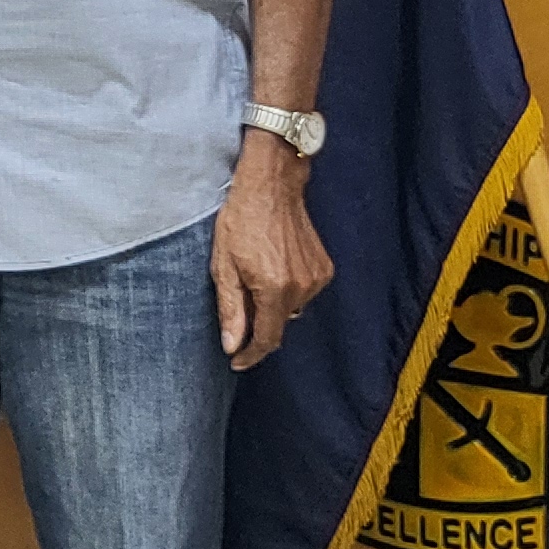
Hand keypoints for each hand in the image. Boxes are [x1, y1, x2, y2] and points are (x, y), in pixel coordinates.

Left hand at [210, 142, 333, 370]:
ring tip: (255, 276)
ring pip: (291, 309)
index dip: (250, 355)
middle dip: (257, 324)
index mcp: (275, 290)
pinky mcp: (324, 268)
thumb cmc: (241, 221)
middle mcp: (301, 288)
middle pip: (278, 325)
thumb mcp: (224, 266)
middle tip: (239, 303)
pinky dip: (287, 289)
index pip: (267, 340)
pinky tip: (273, 267)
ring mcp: (317, 278)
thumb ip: (231, 310)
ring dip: (273, 305)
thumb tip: (232, 345)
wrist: (271, 187)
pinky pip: (303, 292)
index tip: (237, 361)